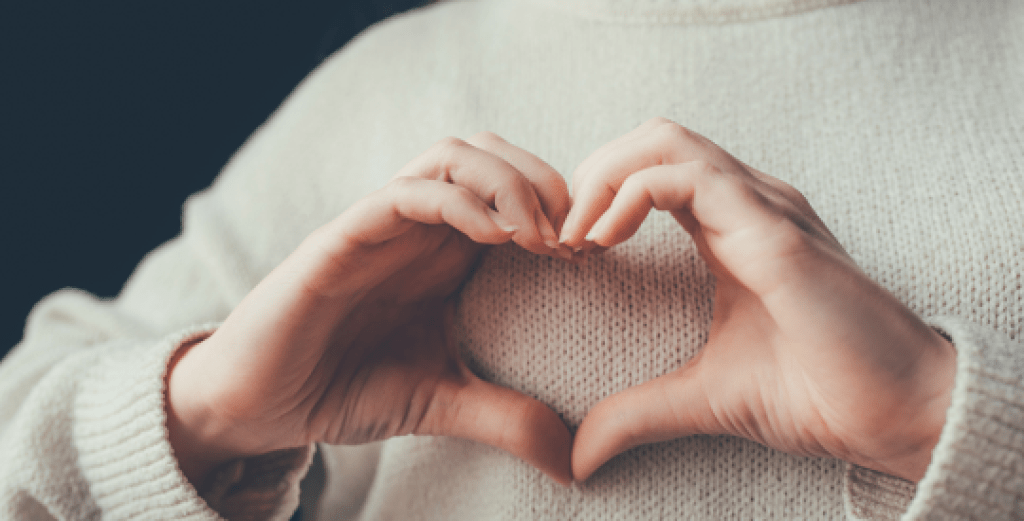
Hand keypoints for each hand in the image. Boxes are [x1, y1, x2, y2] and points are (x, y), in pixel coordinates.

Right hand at [166, 132, 574, 489]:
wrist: (262, 405)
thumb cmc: (345, 388)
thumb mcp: (441, 402)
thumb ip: (505, 418)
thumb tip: (574, 463)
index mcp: (447, 251)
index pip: (514, 188)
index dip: (561, 206)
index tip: (589, 255)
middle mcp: (418, 228)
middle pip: (490, 152)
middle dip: (544, 179)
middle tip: (571, 238)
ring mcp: (380, 226)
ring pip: (450, 156)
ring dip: (506, 181)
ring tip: (537, 235)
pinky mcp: (341, 239)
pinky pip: (401, 195)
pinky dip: (455, 202)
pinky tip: (492, 237)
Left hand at [563, 118, 955, 482]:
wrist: (893, 414)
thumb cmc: (817, 393)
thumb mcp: (702, 397)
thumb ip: (638, 411)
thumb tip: (578, 455)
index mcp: (730, 226)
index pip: (650, 170)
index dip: (597, 197)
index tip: (564, 252)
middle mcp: (747, 203)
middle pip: (651, 138)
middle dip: (591, 176)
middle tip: (560, 236)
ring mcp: (764, 208)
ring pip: (664, 141)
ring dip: (603, 179)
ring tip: (575, 237)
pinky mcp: (774, 229)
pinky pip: (688, 176)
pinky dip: (630, 194)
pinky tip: (603, 242)